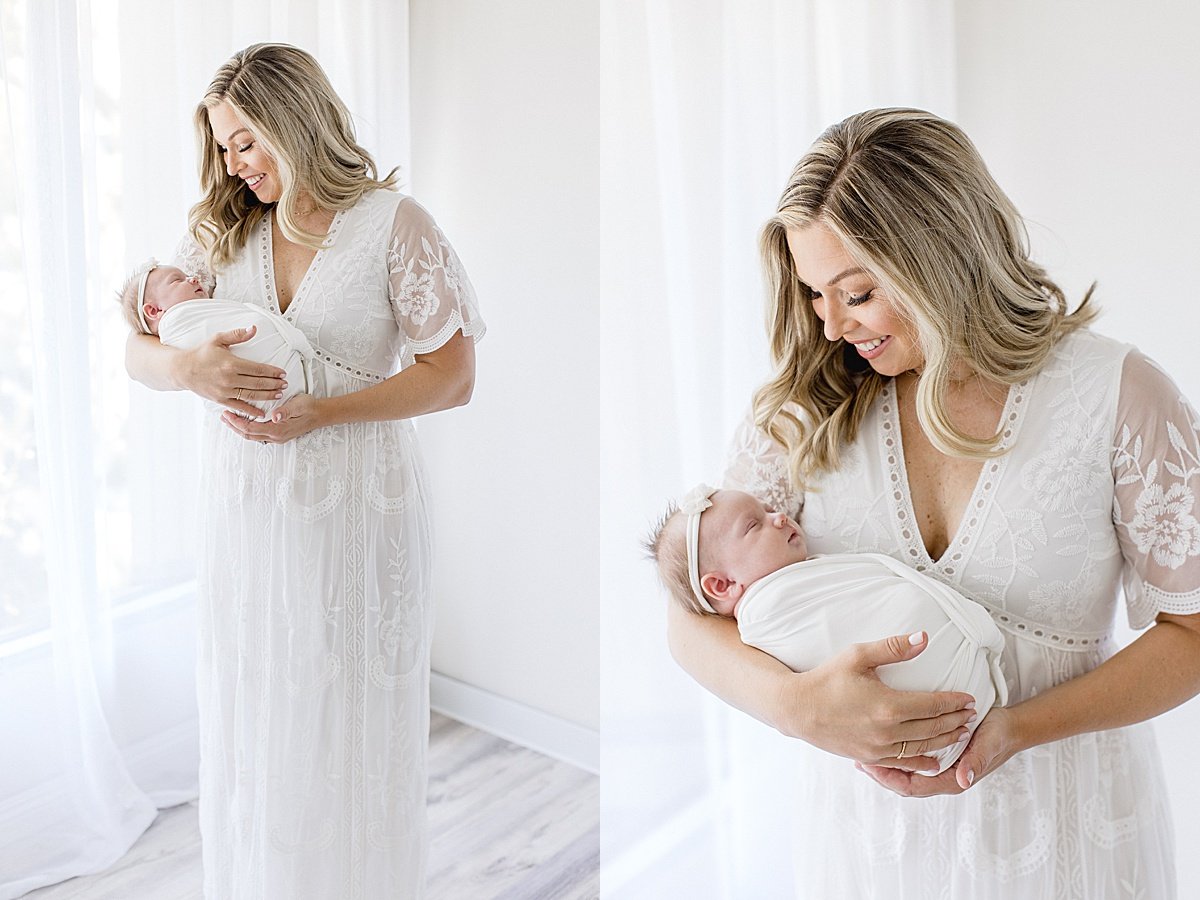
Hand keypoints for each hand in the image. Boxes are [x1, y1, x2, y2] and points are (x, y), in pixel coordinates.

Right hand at [176, 326, 286, 417]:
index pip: (258, 369)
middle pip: (258, 383)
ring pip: (252, 395)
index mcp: (231, 363)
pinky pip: (239, 407)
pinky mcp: (220, 400)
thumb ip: (237, 335)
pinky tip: (262, 413)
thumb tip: (254, 328)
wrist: (182, 370)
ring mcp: (225, 391)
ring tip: (279, 394)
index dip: (272, 371)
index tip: (283, 372)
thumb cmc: (201, 353)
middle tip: (285, 384)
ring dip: (268, 396)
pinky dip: (251, 411)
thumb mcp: (218, 339)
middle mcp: (230, 379)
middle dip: (274, 384)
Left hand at [220, 394, 321, 444]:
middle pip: (248, 435)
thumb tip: (274, 416)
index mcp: (277, 430)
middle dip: (233, 426)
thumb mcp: (298, 405)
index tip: (227, 413)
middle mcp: (275, 436)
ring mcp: (277, 437)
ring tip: (230, 419)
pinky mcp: (279, 435)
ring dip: (239, 428)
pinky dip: (248, 428)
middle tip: (223, 416)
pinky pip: (258, 434)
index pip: (250, 428)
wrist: (321, 415)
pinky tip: (245, 421)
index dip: (236, 422)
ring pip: (252, 436)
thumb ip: (286, 411)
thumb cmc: (309, 407)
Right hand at [786, 632, 977, 772]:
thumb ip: (893, 648)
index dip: (954, 702)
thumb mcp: (858, 656)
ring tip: (961, 732)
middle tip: (971, 714)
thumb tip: (924, 638)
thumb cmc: (826, 679)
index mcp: (889, 705)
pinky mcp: (869, 758)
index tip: (970, 698)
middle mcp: (888, 731)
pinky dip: (923, 761)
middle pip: (933, 727)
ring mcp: (879, 748)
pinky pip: (903, 762)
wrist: (797, 709)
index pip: (933, 705)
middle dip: (956, 720)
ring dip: (945, 739)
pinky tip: (935, 759)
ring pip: (923, 747)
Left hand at [855, 706, 1022, 796]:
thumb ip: (976, 761)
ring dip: (882, 763)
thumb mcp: (989, 744)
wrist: (1010, 727)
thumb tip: (962, 780)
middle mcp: (941, 777)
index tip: (868, 766)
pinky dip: (892, 753)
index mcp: (951, 780)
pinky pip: (908, 760)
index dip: (888, 778)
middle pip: (901, 782)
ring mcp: (938, 767)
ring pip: (902, 771)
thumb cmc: (999, 735)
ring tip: (860, 750)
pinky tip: (879, 741)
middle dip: (878, 772)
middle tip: (855, 758)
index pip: (911, 787)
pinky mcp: (935, 755)